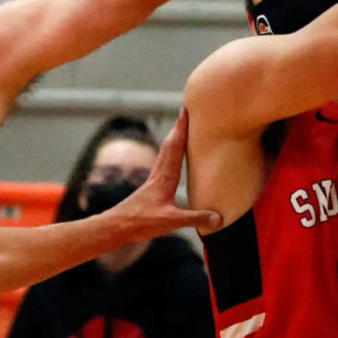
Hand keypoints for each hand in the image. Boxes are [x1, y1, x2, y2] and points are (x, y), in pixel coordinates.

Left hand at [109, 109, 220, 237]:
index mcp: (166, 177)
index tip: (186, 111)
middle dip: (178, 128)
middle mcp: (159, 174)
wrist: (117, 226)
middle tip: (185, 112)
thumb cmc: (142, 222)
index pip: (176, 148)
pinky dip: (168, 154)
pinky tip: (169, 160)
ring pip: (164, 153)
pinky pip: (161, 164)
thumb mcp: (172, 221)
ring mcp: (153, 180)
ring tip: (179, 129)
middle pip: (169, 145)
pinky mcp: (150, 187)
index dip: (182, 129)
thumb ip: (196, 218)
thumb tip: (219, 218)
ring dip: (172, 139)